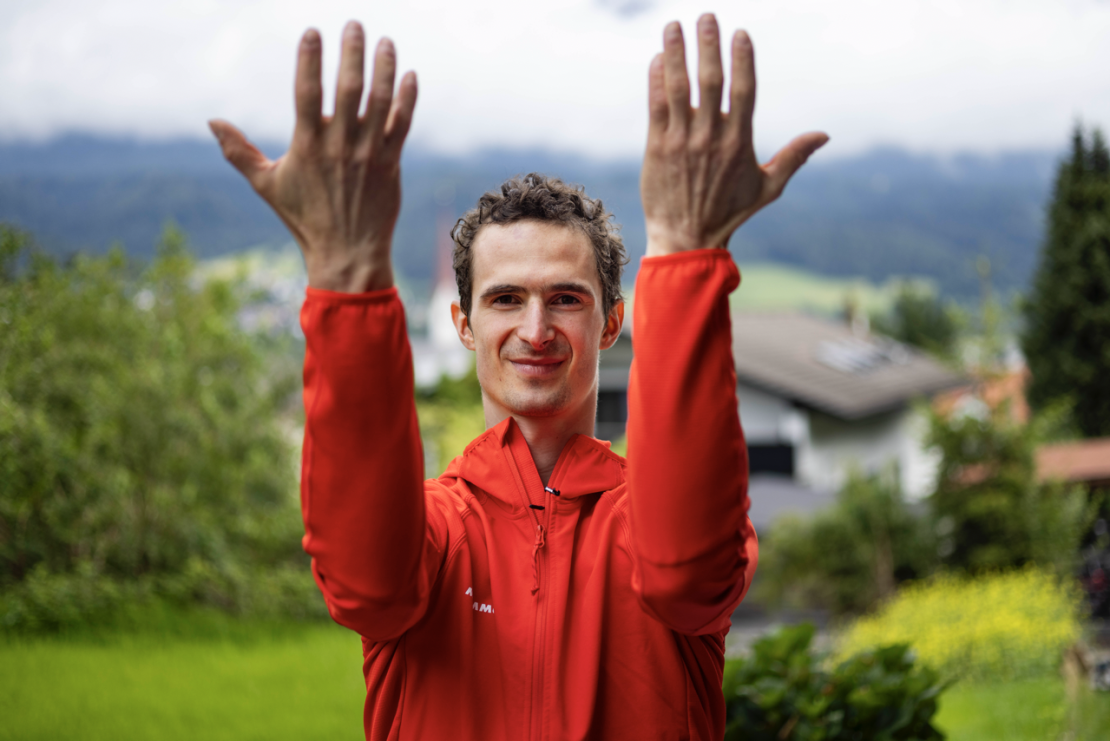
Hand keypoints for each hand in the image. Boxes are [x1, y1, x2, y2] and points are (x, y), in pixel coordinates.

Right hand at [209, 22, 416, 291]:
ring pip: (380, 101)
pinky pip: (402, 124)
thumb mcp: (267, 186)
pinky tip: (409, 73)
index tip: (311, 31)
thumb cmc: (304, 220)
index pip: (306, 92)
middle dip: (351, 52)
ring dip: (383, 67)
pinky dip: (407, 98)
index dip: (309, 59)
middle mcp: (340, 146)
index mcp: (307, 146)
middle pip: (348, 88)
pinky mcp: (392, 165)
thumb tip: (211, 121)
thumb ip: (239, 151)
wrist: (347, 255)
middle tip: (353, 23)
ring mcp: (369, 154)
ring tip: (385, 40)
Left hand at [640, 15, 827, 256]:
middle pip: (710, 81)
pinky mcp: (657, 147)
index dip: (742, 59)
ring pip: (678, 88)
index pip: (744, 91)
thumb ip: (794, 157)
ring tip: (674, 25)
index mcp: (739, 143)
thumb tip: (825, 136)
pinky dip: (656, 80)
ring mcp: (682, 141)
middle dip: (708, 45)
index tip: (740, 34)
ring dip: (676, 53)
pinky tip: (658, 58)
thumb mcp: (768, 187)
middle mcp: (711, 138)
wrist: (686, 238)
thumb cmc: (729, 213)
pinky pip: (656, 106)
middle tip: (707, 16)